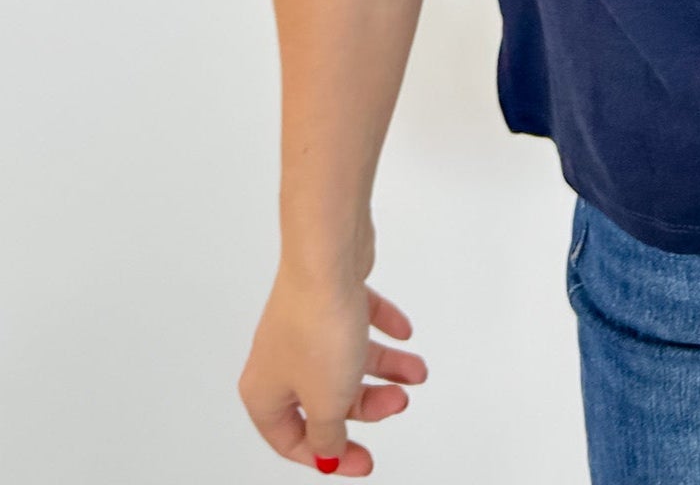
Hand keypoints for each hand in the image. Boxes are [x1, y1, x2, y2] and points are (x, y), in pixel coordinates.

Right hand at [238, 263, 427, 472]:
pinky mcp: (327, 296)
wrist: (327, 256)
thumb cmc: (317, 328)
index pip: (291, 439)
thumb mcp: (327, 403)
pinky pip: (356, 320)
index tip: (362, 460)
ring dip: (385, 368)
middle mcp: (280, 358)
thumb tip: (329, 451)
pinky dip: (381, 327)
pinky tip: (403, 331)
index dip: (328, 456)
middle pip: (324, 399)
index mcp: (265, 391)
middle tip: (398, 403)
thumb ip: (329, 434)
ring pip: (345, 359)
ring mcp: (303, 325)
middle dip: (367, 405)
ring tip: (416, 370)